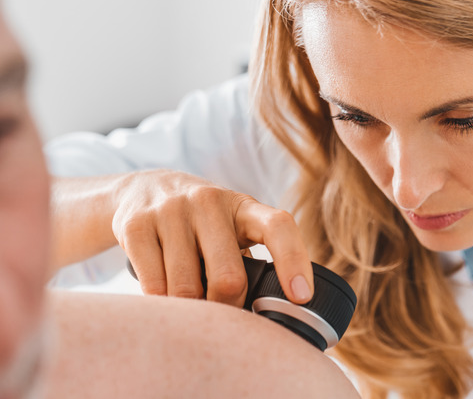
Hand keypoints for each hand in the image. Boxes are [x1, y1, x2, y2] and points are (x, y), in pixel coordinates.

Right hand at [112, 169, 312, 306]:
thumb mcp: (233, 229)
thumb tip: (271, 318)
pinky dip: (162, 304)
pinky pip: (153, 286)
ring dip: (191, 311)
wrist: (145, 189)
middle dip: (228, 308)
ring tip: (192, 307)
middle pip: (228, 276)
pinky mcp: (136, 226)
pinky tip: (165, 299)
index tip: (301, 298)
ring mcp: (171, 211)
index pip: (279, 227)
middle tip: (223, 316)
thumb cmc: (203, 223)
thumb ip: (253, 261)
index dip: (294, 262)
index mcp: (244, 207)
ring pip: (186, 289)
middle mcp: (209, 202)